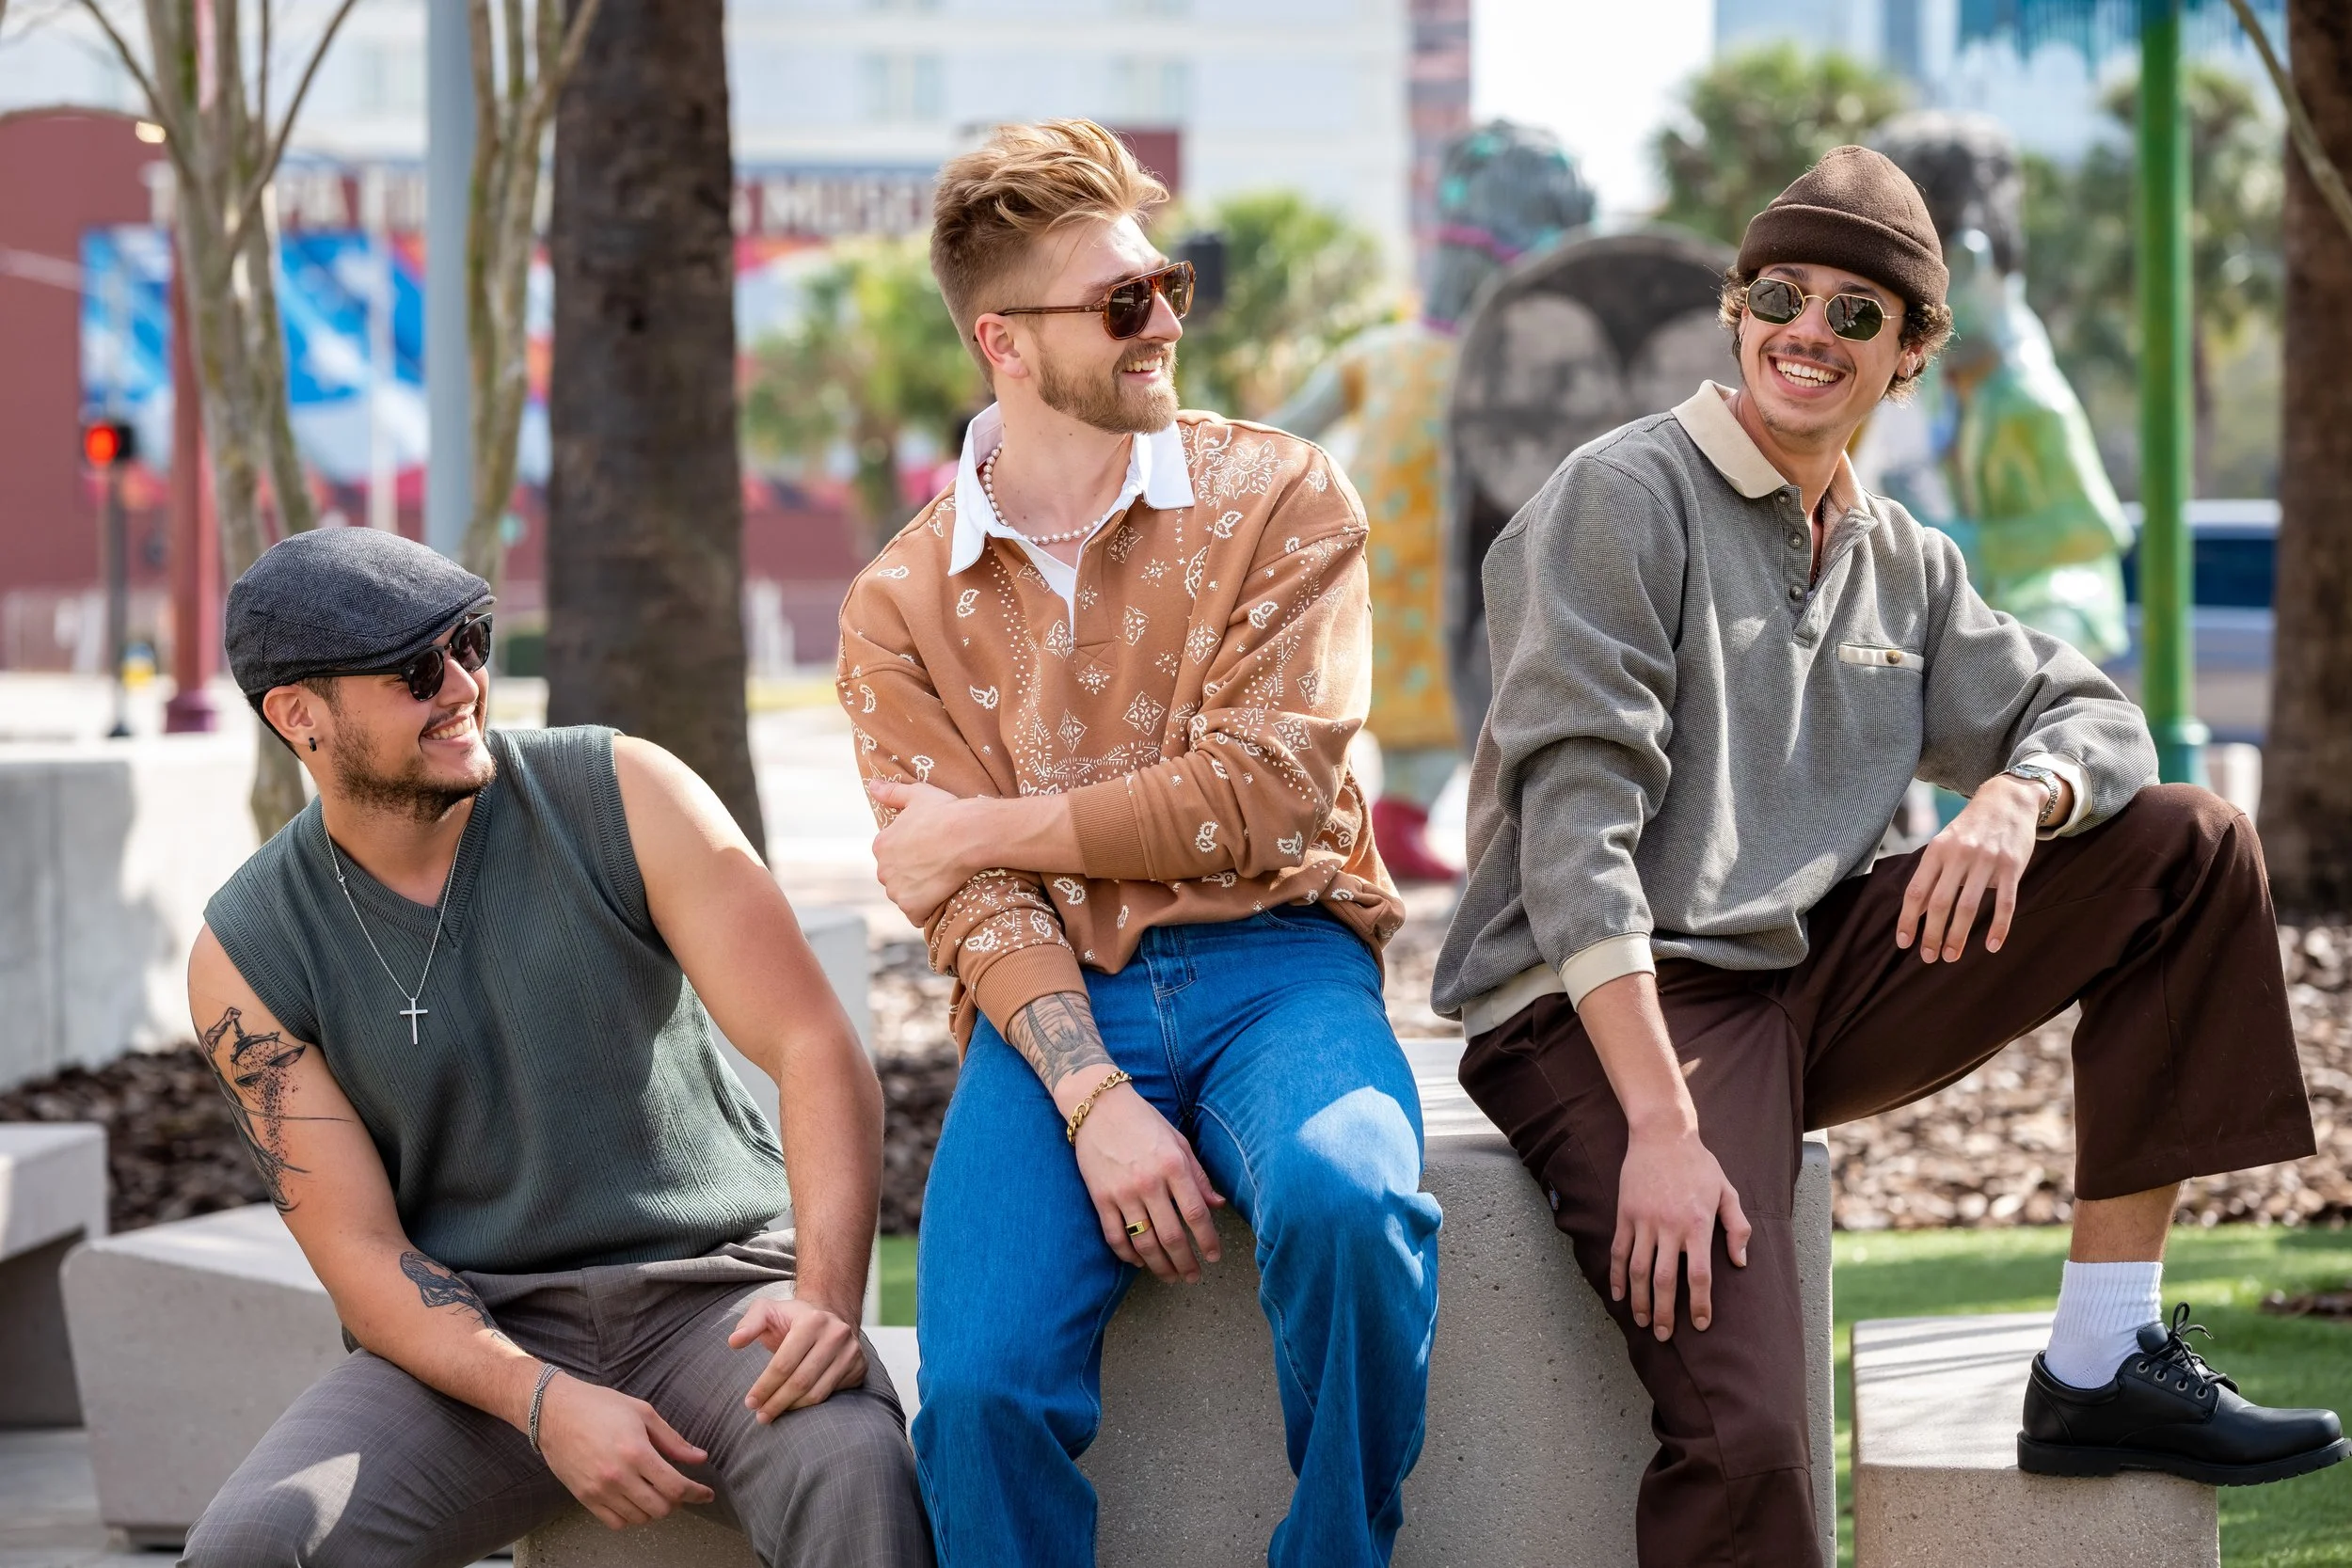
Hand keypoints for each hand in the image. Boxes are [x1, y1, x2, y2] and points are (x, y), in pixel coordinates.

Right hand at [535, 1372, 714, 1529]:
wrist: (553, 1412)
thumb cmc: (599, 1406)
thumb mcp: (642, 1413)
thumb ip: (673, 1440)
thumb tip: (700, 1458)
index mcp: (636, 1452)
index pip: (675, 1487)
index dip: (696, 1494)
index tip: (706, 1494)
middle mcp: (618, 1476)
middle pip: (661, 1508)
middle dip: (677, 1501)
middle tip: (678, 1488)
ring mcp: (599, 1490)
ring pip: (640, 1518)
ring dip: (654, 1509)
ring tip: (656, 1491)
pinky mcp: (584, 1498)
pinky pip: (616, 1522)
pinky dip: (631, 1517)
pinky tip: (635, 1500)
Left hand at [727, 1296, 866, 1421]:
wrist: (830, 1317)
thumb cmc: (792, 1319)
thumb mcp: (768, 1311)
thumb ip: (749, 1323)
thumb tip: (734, 1341)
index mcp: (813, 1320)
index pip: (784, 1363)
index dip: (765, 1386)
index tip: (750, 1402)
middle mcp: (837, 1335)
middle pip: (801, 1381)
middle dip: (776, 1402)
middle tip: (759, 1415)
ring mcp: (851, 1352)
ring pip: (817, 1393)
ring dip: (792, 1408)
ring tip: (773, 1413)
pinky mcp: (859, 1367)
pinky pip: (831, 1395)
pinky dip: (809, 1406)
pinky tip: (794, 1406)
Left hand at [867, 777, 979, 921]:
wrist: (969, 834)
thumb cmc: (946, 812)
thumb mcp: (918, 795)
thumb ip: (892, 792)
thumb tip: (872, 785)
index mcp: (881, 844)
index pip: (892, 856)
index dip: (912, 854)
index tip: (930, 851)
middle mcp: (882, 869)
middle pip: (896, 878)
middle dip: (912, 876)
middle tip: (938, 866)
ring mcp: (896, 890)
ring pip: (905, 897)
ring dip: (919, 894)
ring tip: (942, 882)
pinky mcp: (912, 907)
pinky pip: (917, 915)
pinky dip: (927, 911)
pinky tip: (941, 898)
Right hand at [1065, 1077, 1226, 1283]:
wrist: (1098, 1106)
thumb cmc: (1143, 1121)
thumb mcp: (1178, 1141)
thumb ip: (1198, 1176)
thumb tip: (1217, 1205)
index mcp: (1173, 1166)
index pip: (1196, 1214)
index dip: (1208, 1240)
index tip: (1215, 1257)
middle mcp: (1149, 1182)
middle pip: (1172, 1235)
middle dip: (1186, 1262)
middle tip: (1194, 1277)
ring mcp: (1123, 1192)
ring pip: (1144, 1242)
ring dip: (1160, 1266)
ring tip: (1171, 1277)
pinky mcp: (1100, 1198)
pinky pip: (1115, 1236)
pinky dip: (1128, 1255)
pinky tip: (1140, 1263)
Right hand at [1611, 1124, 1751, 1340]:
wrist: (1662, 1134)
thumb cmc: (1699, 1164)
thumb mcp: (1727, 1191)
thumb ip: (1737, 1227)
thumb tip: (1740, 1262)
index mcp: (1698, 1225)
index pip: (1699, 1275)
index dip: (1700, 1304)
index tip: (1700, 1324)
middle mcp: (1669, 1227)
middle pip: (1665, 1280)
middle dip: (1665, 1312)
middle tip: (1664, 1335)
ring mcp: (1644, 1221)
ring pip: (1638, 1270)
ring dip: (1640, 1300)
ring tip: (1643, 1321)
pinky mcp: (1625, 1214)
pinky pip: (1618, 1251)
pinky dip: (1616, 1276)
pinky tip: (1619, 1295)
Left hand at [1895, 774, 2050, 962]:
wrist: (2007, 800)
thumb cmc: (1970, 828)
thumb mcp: (1944, 843)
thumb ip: (1932, 873)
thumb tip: (1915, 912)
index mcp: (1937, 850)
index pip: (1916, 890)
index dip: (1908, 919)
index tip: (1903, 943)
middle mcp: (1959, 855)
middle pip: (1940, 902)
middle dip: (1931, 934)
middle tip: (1928, 958)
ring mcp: (1987, 861)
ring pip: (1969, 906)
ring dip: (1958, 935)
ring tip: (1951, 956)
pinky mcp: (2012, 866)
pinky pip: (2006, 902)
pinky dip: (1999, 927)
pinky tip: (1993, 946)